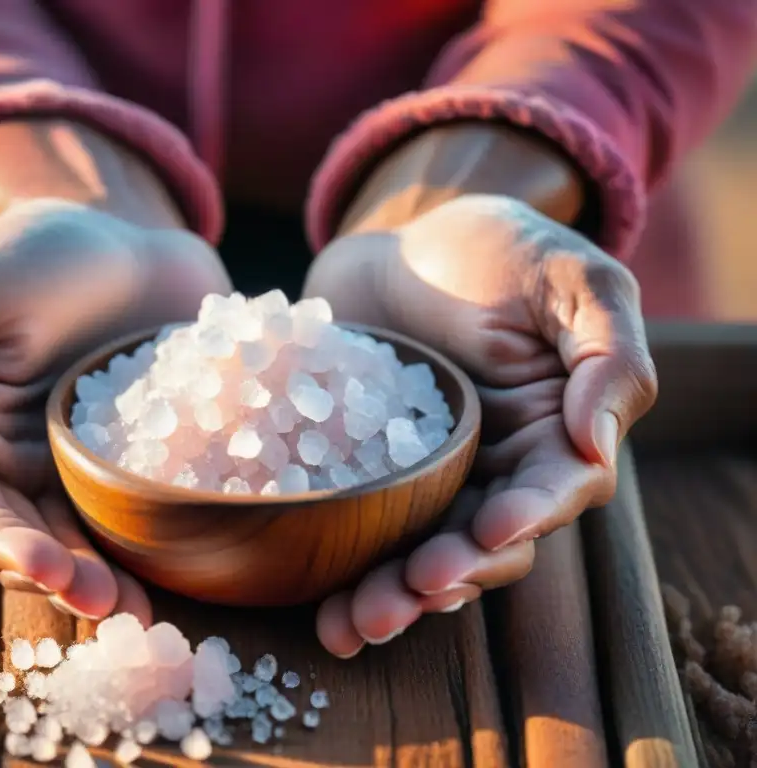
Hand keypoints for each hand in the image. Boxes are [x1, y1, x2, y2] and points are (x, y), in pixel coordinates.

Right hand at [0, 199, 230, 622]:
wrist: (122, 234)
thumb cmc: (28, 254)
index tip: (45, 565)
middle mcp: (17, 462)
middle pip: (26, 538)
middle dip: (62, 577)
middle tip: (106, 604)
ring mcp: (82, 466)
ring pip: (83, 539)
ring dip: (107, 581)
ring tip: (143, 615)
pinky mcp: (140, 459)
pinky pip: (142, 512)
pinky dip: (156, 548)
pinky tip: (184, 574)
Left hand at [304, 194, 657, 656]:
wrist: (401, 239)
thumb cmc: (498, 245)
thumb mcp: (570, 276)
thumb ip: (606, 352)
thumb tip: (595, 445)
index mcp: (555, 433)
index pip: (554, 491)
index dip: (529, 517)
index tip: (489, 528)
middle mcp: (496, 469)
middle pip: (483, 544)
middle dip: (449, 576)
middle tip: (405, 594)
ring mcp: (429, 475)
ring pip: (422, 550)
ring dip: (393, 594)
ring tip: (351, 622)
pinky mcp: (370, 471)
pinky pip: (363, 525)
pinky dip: (343, 565)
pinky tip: (316, 601)